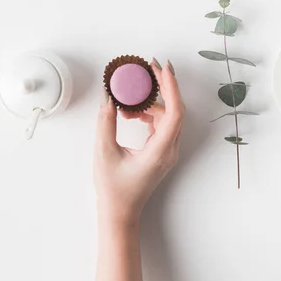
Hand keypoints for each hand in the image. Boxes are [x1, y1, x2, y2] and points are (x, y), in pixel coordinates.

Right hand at [93, 60, 183, 225]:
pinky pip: (161, 126)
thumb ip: (106, 122)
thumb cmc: (113, 189)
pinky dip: (148, 116)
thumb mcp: (104, 152)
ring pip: (167, 117)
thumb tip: (108, 97)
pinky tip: (130, 116)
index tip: (161, 68)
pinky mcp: (161, 153)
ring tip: (128, 102)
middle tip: (149, 68)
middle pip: (175, 110)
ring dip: (150, 105)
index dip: (170, 87)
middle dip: (163, 87)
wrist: (120, 213)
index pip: (175, 112)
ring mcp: (167, 152)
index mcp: (160, 151)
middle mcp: (169, 150)